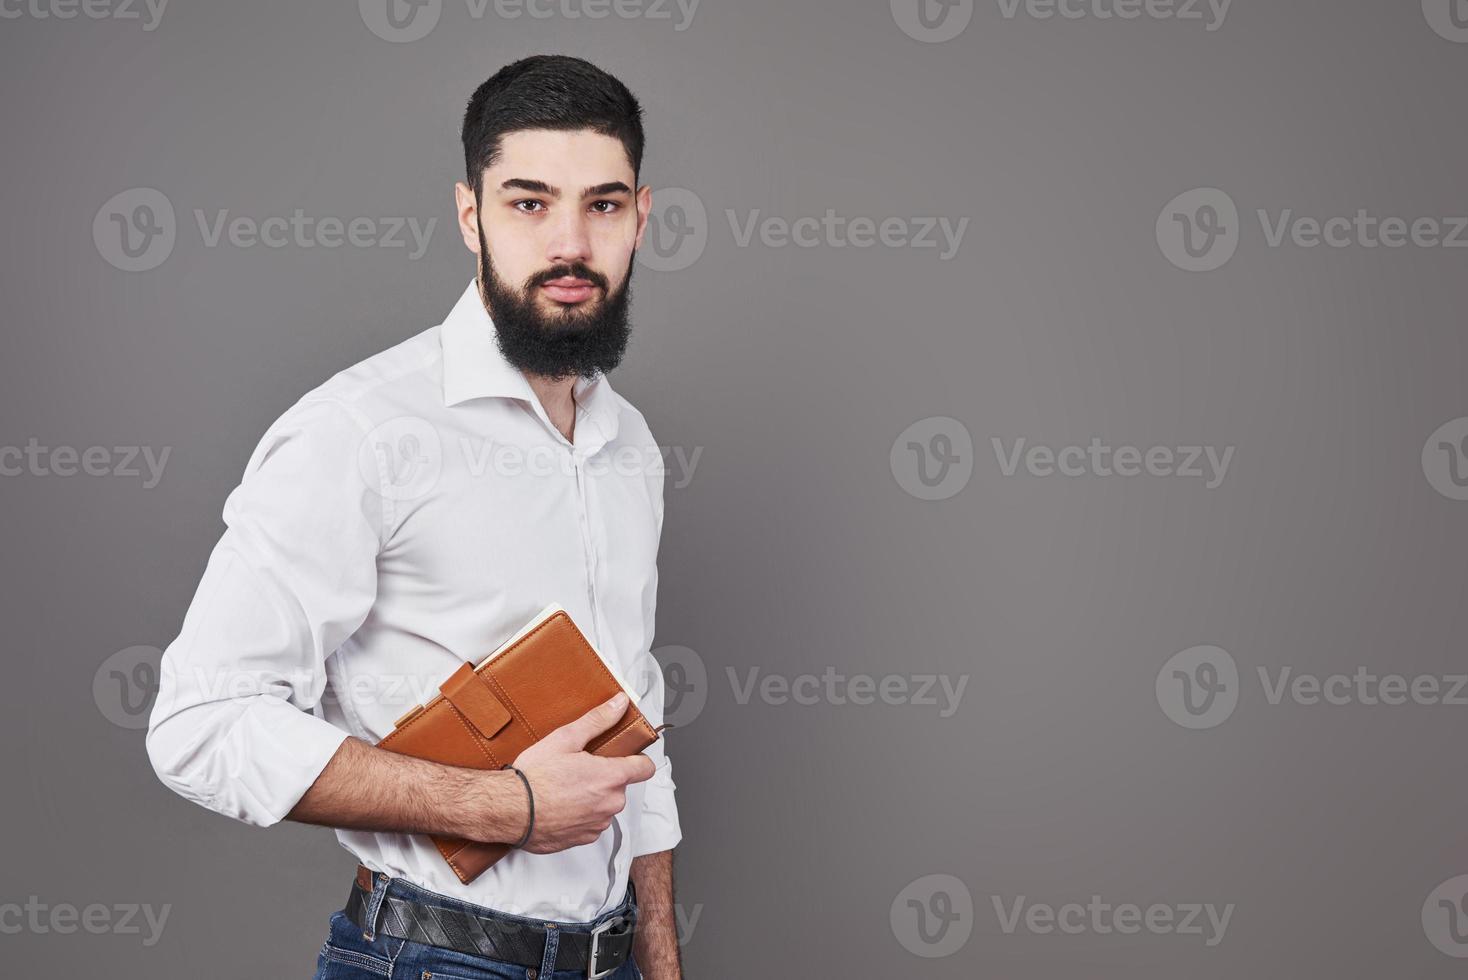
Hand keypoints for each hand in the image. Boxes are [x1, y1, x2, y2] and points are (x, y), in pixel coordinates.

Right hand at [510, 693, 656, 853]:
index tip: (624, 757)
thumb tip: (620, 703)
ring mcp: (597, 824)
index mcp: (611, 777)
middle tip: (578, 768)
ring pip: (604, 805)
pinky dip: (579, 815)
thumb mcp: (566, 738)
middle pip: (620, 786)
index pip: (645, 768)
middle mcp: (610, 804)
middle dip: (604, 777)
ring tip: (564, 788)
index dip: (636, 759)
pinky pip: (590, 823)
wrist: (508, 810)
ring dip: (592, 797)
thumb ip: (598, 720)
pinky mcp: (583, 839)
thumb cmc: (535, 776)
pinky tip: (559, 806)